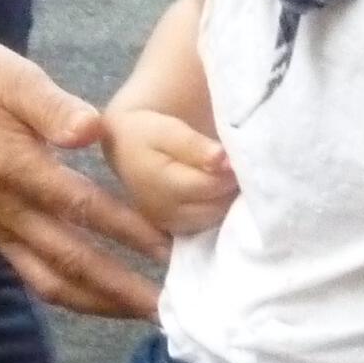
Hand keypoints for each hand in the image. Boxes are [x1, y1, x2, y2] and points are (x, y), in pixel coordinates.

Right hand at [0, 39, 165, 318]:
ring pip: (50, 281)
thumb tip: (91, 130)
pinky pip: (33, 275)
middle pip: (69, 261)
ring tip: (141, 312)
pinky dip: (72, 292)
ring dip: (98, 302)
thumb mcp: (16, 78)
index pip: (81, 208)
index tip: (169, 251)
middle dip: (121, 289)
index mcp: (15, 168)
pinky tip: (102, 297)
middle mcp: (4, 209)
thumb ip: (54, 106)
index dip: (127, 232)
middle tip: (168, 308)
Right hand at [104, 105, 236, 236]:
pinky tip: (220, 194)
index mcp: (163, 186)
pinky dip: (217, 212)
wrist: (123, 148)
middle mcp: (164, 212)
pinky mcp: (172, 231)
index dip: (233, 173)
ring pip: (214, 220)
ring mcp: (168, 226)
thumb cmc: (148, 135)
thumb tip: (225, 161)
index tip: (239, 156)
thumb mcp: (169, 131)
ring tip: (229, 179)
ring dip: (228, 202)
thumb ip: (196, 146)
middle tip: (239, 167)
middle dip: (233, 189)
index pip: (213, 186)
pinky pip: (205, 227)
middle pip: (217, 207)